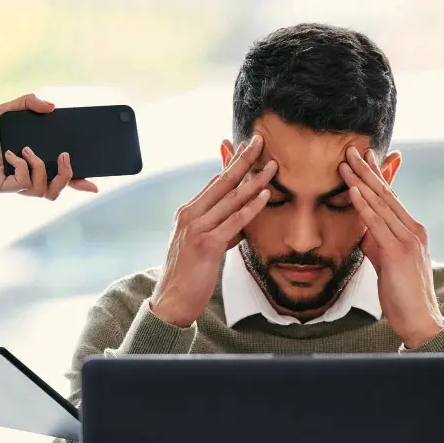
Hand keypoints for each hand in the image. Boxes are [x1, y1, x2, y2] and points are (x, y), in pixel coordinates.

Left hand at [0, 93, 98, 199]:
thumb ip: (29, 104)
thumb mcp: (7, 110)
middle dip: (69, 177)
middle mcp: (20, 178)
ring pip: (42, 191)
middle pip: (55, 192)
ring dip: (42, 168)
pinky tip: (12, 153)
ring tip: (26, 149)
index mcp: (27, 164)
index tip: (95, 182)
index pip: (58, 178)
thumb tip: (51, 106)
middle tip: (67, 157)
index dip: (78, 182)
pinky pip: (23, 184)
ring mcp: (10, 184)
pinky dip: (24, 166)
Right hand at [150, 135, 275, 327]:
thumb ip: (221, 230)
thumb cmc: (189, 276)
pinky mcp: (207, 244)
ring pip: (231, 198)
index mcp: (188, 213)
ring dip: (254, 180)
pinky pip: (234, 220)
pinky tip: (265, 195)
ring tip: (272, 165)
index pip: (214, 182)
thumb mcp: (204, 247)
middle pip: (222, 182)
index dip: (231, 163)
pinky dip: (251, 207)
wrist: (171, 301)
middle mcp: (190, 215)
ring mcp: (197, 228)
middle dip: (243, 160)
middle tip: (259, 141)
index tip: (246, 148)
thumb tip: (240, 222)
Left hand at [339, 146, 443, 347]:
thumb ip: (377, 242)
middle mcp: (413, 229)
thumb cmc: (402, 294)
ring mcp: (408, 239)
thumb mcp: (387, 262)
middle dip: (367, 170)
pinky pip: (377, 223)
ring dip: (361, 181)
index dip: (377, 175)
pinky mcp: (399, 251)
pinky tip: (353, 191)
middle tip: (351, 148)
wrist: (419, 320)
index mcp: (412, 230)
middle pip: (386, 193)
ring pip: (381, 203)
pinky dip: (364, 205)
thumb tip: (363, 229)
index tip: (365, 156)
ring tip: (345, 163)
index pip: (391, 196)